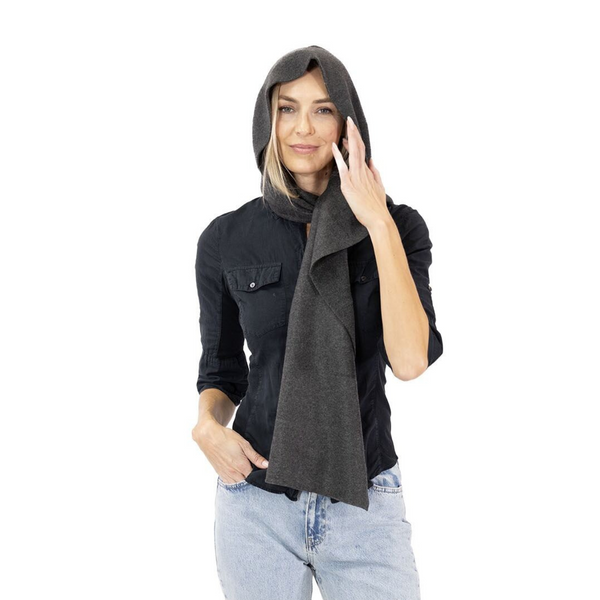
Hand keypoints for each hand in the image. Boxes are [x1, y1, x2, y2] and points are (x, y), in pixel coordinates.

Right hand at [193, 420, 268, 483]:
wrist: (208, 436)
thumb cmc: (226, 437)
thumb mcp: (244, 444)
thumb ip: (255, 457)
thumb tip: (266, 465)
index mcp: (241, 465)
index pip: (254, 477)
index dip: (259, 474)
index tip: (261, 469)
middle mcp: (233, 472)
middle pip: (246, 482)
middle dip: (251, 478)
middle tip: (253, 468)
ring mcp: (225, 474)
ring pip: (238, 484)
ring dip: (243, 479)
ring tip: (245, 469)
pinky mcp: (220, 473)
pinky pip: (229, 482)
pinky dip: (235, 480)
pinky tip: (237, 472)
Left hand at [331, 115, 387, 229]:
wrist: (378, 218)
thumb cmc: (377, 206)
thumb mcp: (379, 187)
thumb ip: (375, 173)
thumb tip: (372, 162)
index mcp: (369, 172)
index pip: (362, 152)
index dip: (357, 140)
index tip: (351, 131)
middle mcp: (363, 172)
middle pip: (359, 148)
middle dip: (354, 133)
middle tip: (349, 120)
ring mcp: (356, 177)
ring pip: (353, 153)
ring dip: (349, 138)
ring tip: (346, 125)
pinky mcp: (349, 185)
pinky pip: (343, 167)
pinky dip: (339, 156)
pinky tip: (335, 146)